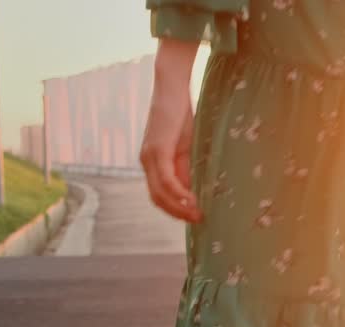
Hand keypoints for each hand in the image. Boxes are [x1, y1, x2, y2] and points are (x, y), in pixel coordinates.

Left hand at [141, 40, 201, 222]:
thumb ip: (185, 167)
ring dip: (178, 208)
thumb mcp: (186, 146)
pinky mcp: (157, 150)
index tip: (193, 217)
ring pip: (160, 193)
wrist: (172, 87)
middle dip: (177, 213)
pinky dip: (178, 193)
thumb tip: (192, 190)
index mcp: (153, 163)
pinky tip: (191, 200)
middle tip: (198, 221)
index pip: (159, 194)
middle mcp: (147, 162)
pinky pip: (166, 180)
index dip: (175, 209)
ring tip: (197, 214)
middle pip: (157, 199)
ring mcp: (150, 157)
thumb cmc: (181, 114)